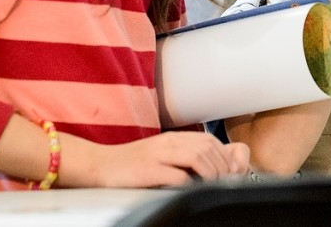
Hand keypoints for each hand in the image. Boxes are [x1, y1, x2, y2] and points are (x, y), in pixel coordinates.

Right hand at [73, 131, 248, 187]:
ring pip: (197, 157)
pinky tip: (194, 191)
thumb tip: (209, 169)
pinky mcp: (148, 169)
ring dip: (212, 173)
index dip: (225, 156)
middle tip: (228, 182)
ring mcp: (158, 154)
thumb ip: (182, 158)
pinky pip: (177, 174)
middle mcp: (168, 142)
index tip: (231, 172)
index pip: (209, 141)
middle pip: (208, 148)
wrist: (99, 165)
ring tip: (216, 186)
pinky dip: (191, 183)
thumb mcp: (160, 155)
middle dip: (223, 166)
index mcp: (174, 138)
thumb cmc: (131, 165)